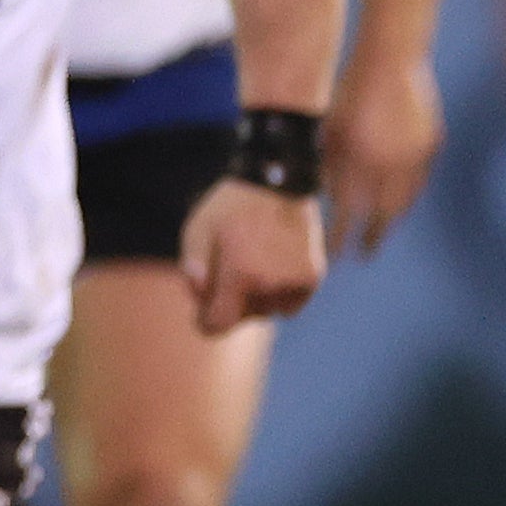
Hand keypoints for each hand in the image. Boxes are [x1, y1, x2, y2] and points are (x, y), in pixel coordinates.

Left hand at [181, 177, 325, 331]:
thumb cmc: (230, 206)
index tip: (202, 317)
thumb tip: (197, 294)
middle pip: (244, 317)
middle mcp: (270, 282)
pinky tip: (272, 270)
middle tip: (228, 275)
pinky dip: (281, 295)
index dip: (206, 323)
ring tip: (252, 266)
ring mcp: (295, 280)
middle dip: (232, 304)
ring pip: (268, 310)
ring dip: (257, 299)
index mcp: (240, 274)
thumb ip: (193, 265)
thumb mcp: (198, 229)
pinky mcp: (313, 276)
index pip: (220, 323)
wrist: (278, 181)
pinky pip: (291, 304)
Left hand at [322, 52, 441, 256]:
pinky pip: (420, 179)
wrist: (389, 62)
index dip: (339, 234)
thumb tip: (315, 196)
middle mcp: (386, 163)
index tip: (334, 254)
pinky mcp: (432, 145)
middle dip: (371, 236)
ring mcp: (413, 155)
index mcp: (356, 161)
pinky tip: (400, 202)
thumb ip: (324, 164)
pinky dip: (409, 194)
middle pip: (380, 214)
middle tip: (364, 253)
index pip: (347, 211)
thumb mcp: (327, 130)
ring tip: (382, 232)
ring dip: (392, 219)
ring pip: (404, 200)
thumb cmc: (348, 94)